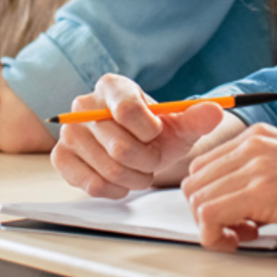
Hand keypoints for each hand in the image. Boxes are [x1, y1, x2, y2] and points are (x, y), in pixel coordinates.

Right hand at [51, 73, 227, 197]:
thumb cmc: (156, 134)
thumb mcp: (181, 125)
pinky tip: (122, 181)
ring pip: (109, 169)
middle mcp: (83, 105)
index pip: (128, 110)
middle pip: (120, 147)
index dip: (150, 131)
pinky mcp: (61, 158)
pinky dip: (116, 189)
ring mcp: (69, 132)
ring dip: (135, 178)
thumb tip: (216, 110)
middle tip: (153, 160)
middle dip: (147, 161)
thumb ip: (198, 117)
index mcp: (112, 86)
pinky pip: (92, 185)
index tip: (157, 134)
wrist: (136, 149)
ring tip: (141, 170)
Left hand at [181, 123, 276, 251]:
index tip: (231, 215)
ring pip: (198, 200)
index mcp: (258, 136)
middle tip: (235, 229)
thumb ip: (260, 172)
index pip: (203, 165)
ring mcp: (257, 166)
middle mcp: (253, 145)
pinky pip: (210, 217)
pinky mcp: (263, 192)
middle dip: (206, 212)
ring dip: (212, 226)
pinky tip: (242, 240)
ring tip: (242, 235)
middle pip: (194, 182)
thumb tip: (233, 198)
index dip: (210, 196)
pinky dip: (216, 237)